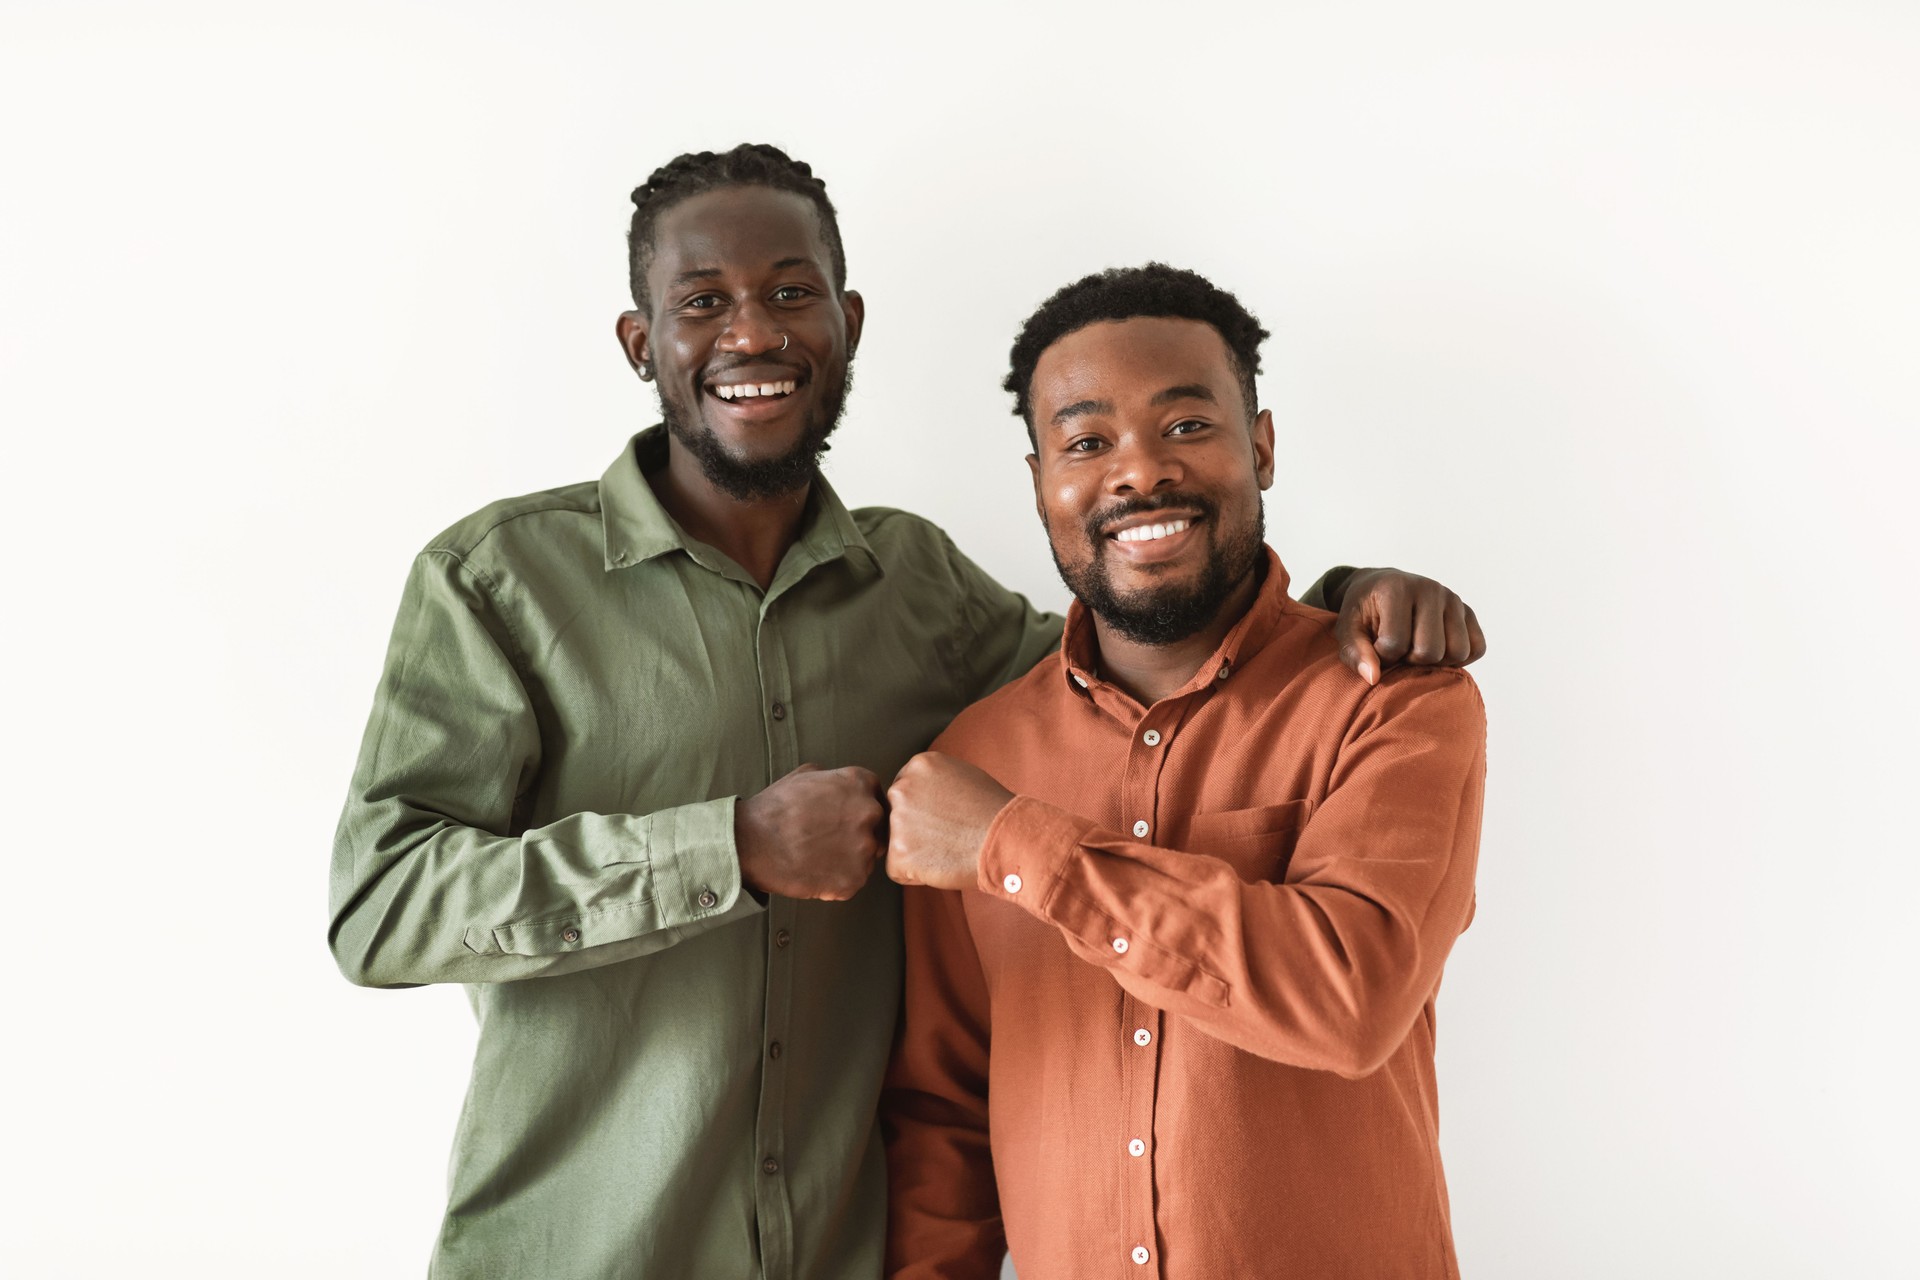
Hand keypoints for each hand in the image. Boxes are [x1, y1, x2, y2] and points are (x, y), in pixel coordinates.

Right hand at [736, 763, 884, 900]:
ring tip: (818, 858)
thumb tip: (840, 785)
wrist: (752, 842)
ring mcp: (864, 848)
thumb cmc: (774, 809)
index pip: (877, 799)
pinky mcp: (854, 878)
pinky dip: (837, 881)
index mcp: (859, 783)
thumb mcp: (804, 775)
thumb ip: (833, 779)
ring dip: (849, 860)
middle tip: (830, 842)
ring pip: (867, 857)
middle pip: (877, 829)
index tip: (847, 821)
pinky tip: (815, 872)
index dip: (860, 813)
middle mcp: (869, 812)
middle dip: (858, 836)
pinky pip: (853, 881)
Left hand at [885, 753, 1014, 890]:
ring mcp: (897, 820)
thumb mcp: (962, 775)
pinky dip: (917, 875)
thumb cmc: (994, 812)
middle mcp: (901, 788)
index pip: (906, 794)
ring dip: (917, 852)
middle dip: (916, 831)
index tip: (949, 819)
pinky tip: (943, 864)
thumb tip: (919, 795)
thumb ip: (933, 781)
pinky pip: (897, 870)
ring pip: (896, 844)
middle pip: (896, 817)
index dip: (926, 812)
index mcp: (918, 765)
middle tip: (949, 836)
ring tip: (949, 849)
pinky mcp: (898, 852)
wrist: (1008, 839)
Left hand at [1332, 567, 1486, 684]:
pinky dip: (1459, 658)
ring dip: (1436, 662)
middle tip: (1399, 651)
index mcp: (1397, 589)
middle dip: (1410, 660)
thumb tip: (1374, 677)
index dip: (1383, 656)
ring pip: (1457, 652)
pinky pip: (1477, 648)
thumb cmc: (1363, 613)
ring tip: (1416, 650)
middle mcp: (1430, 589)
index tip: (1376, 648)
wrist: (1382, 586)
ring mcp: (1453, 599)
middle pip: (1430, 651)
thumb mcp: (1347, 630)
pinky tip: (1437, 650)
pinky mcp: (1468, 610)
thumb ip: (1355, 653)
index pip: (1395, 644)